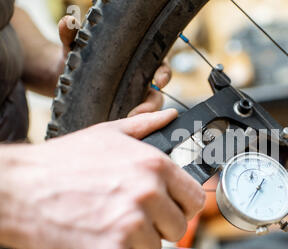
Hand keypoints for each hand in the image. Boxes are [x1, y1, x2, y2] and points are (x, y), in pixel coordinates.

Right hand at [0, 109, 204, 248]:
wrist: (19, 189)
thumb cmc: (61, 163)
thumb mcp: (108, 134)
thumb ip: (146, 126)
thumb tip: (169, 117)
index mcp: (154, 166)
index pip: (194, 198)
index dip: (181, 205)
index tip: (169, 207)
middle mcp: (148, 194)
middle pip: (178, 226)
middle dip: (159, 225)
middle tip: (132, 216)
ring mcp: (132, 225)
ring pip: (154, 247)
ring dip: (135, 241)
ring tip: (107, 222)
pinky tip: (95, 235)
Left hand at [57, 16, 171, 115]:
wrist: (61, 76)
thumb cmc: (75, 56)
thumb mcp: (74, 45)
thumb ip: (71, 34)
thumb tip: (68, 22)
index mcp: (139, 60)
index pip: (161, 66)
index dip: (164, 75)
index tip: (158, 82)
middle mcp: (140, 80)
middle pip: (157, 94)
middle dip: (152, 105)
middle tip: (139, 112)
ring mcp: (133, 98)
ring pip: (148, 110)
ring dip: (142, 117)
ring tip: (127, 121)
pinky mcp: (124, 111)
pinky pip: (133, 119)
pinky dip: (131, 124)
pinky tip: (120, 125)